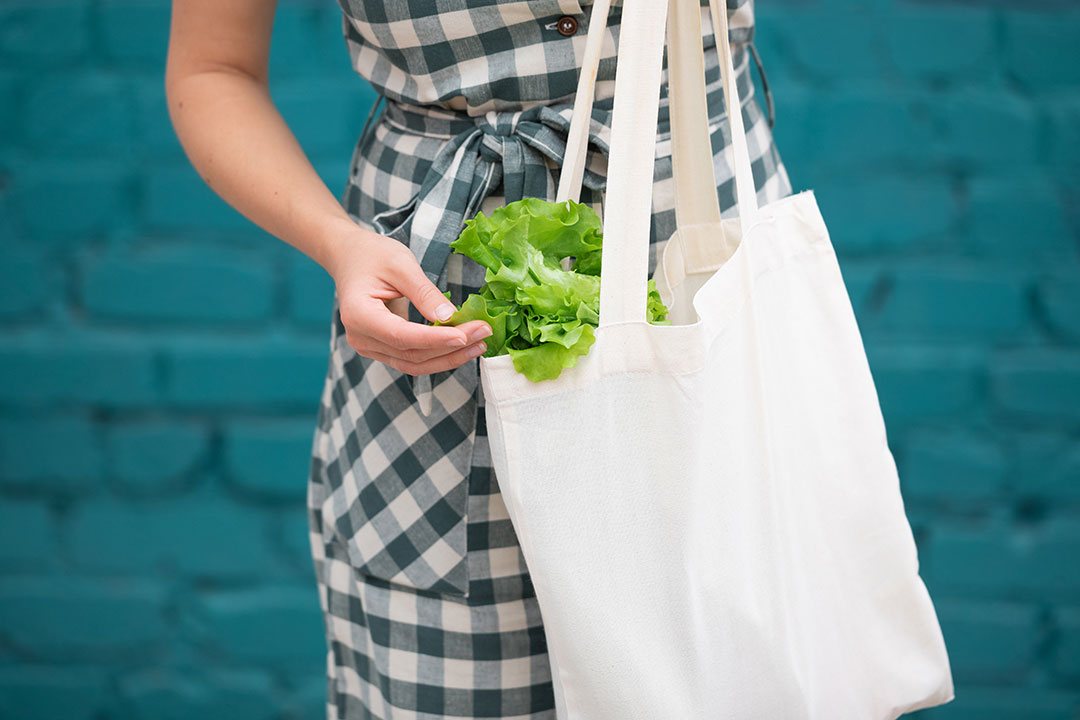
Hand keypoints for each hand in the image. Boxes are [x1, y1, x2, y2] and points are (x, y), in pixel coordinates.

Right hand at [328, 227, 491, 375]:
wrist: (350, 258)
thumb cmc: (372, 255)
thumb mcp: (401, 264)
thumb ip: (425, 293)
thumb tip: (451, 318)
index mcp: (359, 315)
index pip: (402, 336)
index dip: (436, 340)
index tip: (466, 335)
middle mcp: (361, 338)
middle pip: (411, 354)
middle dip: (451, 348)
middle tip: (484, 333)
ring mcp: (370, 347)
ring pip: (414, 363)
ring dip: (449, 357)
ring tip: (479, 344)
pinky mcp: (382, 348)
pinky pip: (412, 359)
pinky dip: (438, 355)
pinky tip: (462, 345)